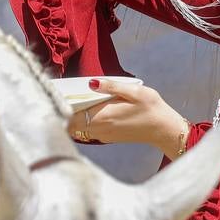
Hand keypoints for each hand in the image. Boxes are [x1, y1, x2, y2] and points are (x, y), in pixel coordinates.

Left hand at [67, 78, 188, 158]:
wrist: (164, 129)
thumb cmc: (151, 108)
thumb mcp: (134, 91)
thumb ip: (111, 86)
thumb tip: (90, 82)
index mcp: (104, 116)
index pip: (72, 115)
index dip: (61, 107)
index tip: (55, 95)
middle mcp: (100, 128)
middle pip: (71, 123)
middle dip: (63, 111)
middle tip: (59, 95)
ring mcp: (103, 135)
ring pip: (78, 128)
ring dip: (72, 116)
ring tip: (71, 100)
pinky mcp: (108, 137)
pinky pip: (88, 130)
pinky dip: (82, 121)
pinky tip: (86, 108)